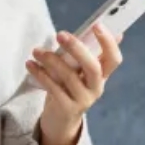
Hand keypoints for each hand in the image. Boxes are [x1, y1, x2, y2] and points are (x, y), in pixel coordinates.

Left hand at [26, 24, 123, 144]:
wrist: (61, 120)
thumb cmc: (69, 87)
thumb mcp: (79, 71)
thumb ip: (87, 52)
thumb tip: (103, 27)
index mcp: (102, 75)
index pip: (114, 59)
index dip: (109, 42)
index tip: (97, 24)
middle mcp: (96, 88)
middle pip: (93, 67)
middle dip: (77, 49)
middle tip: (60, 34)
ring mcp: (83, 100)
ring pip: (69, 77)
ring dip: (51, 60)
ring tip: (36, 51)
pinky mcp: (67, 109)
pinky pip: (53, 89)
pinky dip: (40, 74)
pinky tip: (30, 64)